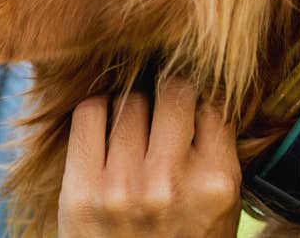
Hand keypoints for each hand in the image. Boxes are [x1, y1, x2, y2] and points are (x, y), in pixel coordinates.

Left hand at [57, 77, 241, 236]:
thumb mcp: (219, 209)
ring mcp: (122, 185)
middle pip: (171, 93)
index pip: (212, 105)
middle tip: (160, 112)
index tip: (189, 109)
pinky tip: (104, 127)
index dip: (200, 102)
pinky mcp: (80, 188)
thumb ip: (214, 154)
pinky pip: (88, 113)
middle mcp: (170, 182)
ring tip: (132, 127)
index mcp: (215, 185)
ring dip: (131, 107)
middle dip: (167, 97)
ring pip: (128, 101)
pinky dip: (97, 111)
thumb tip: (203, 89)